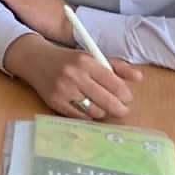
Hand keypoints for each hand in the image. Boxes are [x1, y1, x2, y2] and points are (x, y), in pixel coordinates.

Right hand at [4, 35, 142, 120]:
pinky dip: (87, 115)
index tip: (126, 97)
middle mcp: (74, 75)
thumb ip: (116, 67)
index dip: (125, 95)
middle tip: (121, 109)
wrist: (34, 59)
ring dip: (102, 111)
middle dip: (120, 108)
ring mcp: (63, 90)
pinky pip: (81, 117)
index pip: (115, 84)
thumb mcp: (91, 57)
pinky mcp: (55, 102)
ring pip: (96, 112)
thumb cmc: (68, 59)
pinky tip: (86, 107)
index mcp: (86, 61)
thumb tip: (139, 78)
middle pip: (108, 102)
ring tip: (99, 105)